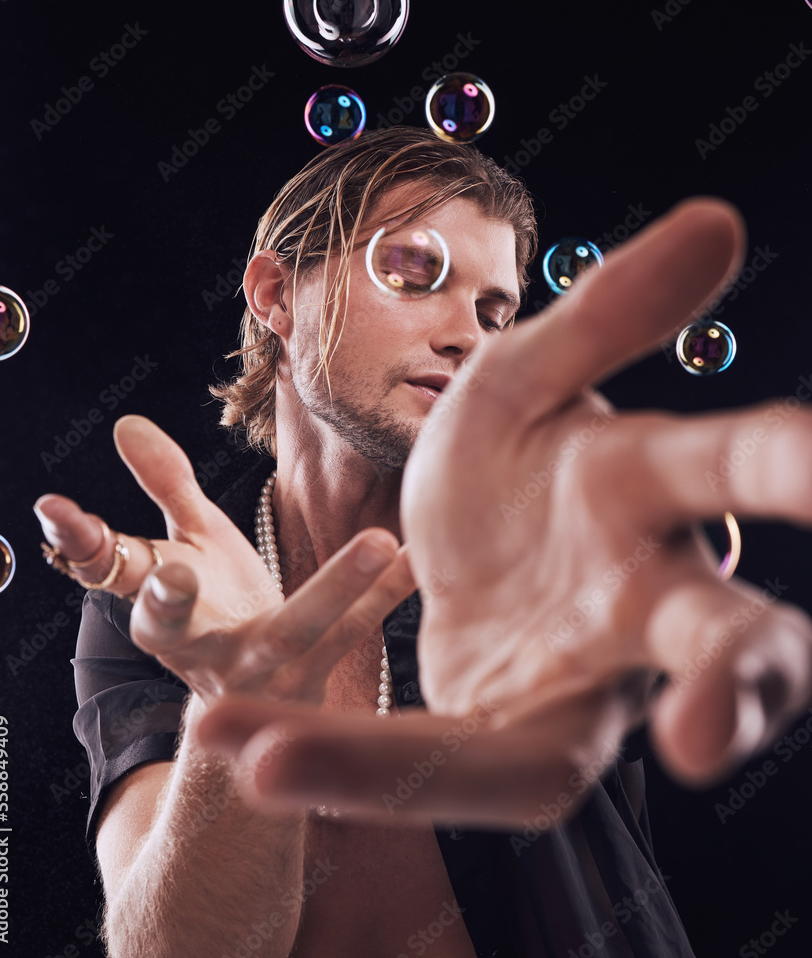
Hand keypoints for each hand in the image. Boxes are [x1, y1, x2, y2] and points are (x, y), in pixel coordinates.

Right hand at [35, 416, 414, 706]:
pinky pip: (353, 635)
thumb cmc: (217, 606)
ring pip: (290, 632)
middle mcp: (198, 645)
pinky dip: (384, 597)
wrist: (251, 703)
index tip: (60, 514)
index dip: (83, 546)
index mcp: (159, 611)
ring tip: (376, 541)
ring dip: (332, 589)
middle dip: (168, 602)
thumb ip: (165, 486)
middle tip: (174, 573)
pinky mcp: (312, 678)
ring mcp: (258, 669)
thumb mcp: (187, 544)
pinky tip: (415, 557)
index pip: (110, 576)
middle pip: (177, 628)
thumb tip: (125, 422)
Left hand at [197, 199, 811, 825]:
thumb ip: (605, 315)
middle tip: (706, 735)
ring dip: (407, 767)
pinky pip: (424, 769)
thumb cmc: (514, 461)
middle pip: (717, 653)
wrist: (467, 549)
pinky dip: (334, 757)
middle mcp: (640, 610)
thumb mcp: (523, 377)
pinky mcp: (497, 746)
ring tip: (266, 759)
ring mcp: (570, 694)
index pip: (734, 477)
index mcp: (647, 492)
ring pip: (542, 766)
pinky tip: (232, 739)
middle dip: (730, 686)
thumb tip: (718, 220)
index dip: (787, 472)